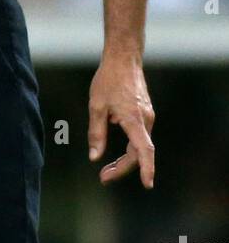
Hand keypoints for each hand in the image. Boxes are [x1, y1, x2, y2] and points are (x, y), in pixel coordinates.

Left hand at [88, 52, 154, 187]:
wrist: (123, 58)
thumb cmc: (108, 80)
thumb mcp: (96, 106)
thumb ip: (96, 133)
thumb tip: (94, 157)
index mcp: (134, 119)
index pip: (144, 150)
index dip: (146, 169)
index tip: (147, 185)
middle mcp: (146, 120)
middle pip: (138, 152)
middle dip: (122, 168)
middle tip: (104, 177)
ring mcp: (147, 116)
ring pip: (139, 144)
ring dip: (126, 158)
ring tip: (107, 168)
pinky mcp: (145, 112)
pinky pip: (139, 135)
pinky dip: (130, 145)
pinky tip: (115, 140)